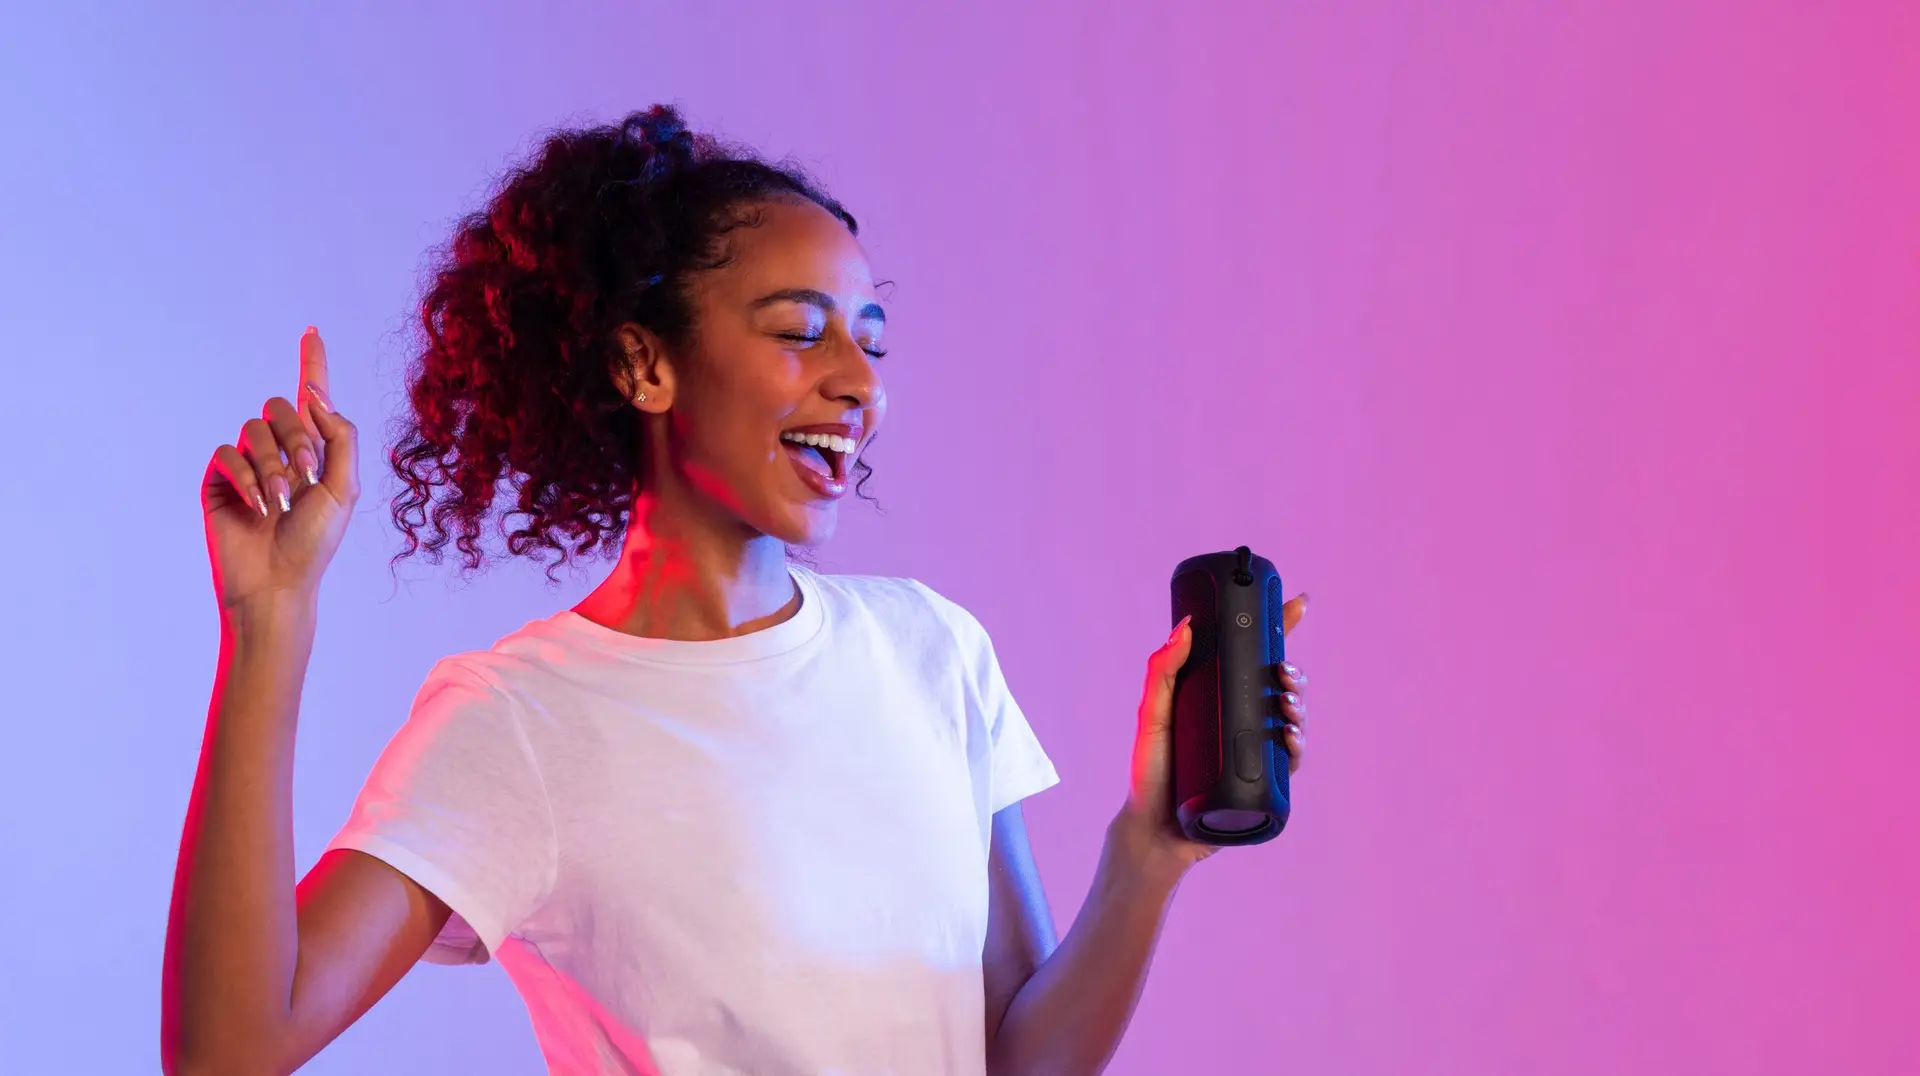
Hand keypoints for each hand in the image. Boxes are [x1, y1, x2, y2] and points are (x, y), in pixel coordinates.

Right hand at [201, 328, 359, 611]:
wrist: (278, 581)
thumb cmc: (314, 542)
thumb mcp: (345, 488)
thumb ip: (341, 437)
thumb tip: (316, 397)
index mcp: (316, 450)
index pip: (312, 397)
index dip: (313, 363)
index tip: (313, 331)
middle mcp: (280, 450)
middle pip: (280, 408)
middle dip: (298, 437)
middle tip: (308, 474)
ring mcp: (247, 463)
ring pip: (253, 430)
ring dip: (273, 465)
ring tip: (282, 502)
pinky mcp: (219, 479)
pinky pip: (226, 453)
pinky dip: (245, 476)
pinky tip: (256, 504)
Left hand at [1121, 592, 1309, 871]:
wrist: (1154, 830)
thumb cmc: (1150, 773)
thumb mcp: (1151, 715)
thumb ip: (1161, 671)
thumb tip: (1186, 626)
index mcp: (1219, 697)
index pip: (1253, 657)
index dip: (1280, 629)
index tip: (1297, 604)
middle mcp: (1241, 721)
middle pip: (1278, 687)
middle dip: (1293, 673)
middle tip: (1281, 671)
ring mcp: (1253, 751)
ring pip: (1291, 719)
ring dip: (1299, 704)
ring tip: (1285, 702)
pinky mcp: (1262, 782)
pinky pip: (1290, 761)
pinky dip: (1297, 745)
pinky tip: (1290, 735)